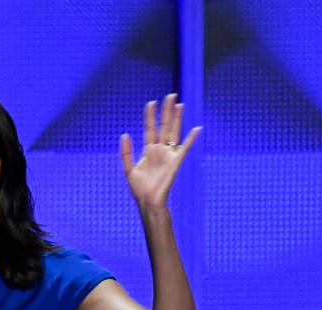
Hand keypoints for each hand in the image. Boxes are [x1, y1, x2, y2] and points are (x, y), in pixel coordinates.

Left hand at [119, 94, 200, 209]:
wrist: (148, 202)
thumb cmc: (139, 189)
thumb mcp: (129, 169)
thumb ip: (126, 152)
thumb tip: (124, 134)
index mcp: (149, 152)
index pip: (150, 129)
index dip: (150, 116)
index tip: (151, 102)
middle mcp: (160, 151)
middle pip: (164, 127)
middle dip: (166, 111)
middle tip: (170, 95)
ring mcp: (168, 156)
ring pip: (173, 133)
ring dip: (177, 119)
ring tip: (179, 104)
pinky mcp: (175, 163)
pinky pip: (185, 148)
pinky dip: (191, 139)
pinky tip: (197, 128)